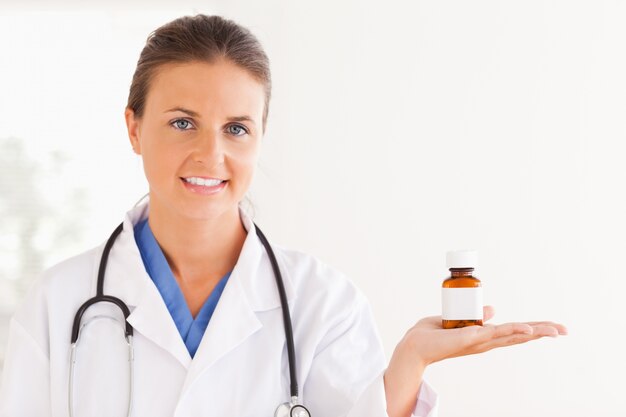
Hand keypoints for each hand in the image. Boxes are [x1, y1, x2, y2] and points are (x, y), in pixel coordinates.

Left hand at [405, 305, 567, 366]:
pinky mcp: (470, 338)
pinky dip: (512, 331)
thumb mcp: (459, 322)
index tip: (554, 327)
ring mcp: (479, 341)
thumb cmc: (433, 335)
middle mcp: (485, 341)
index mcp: (484, 337)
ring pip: (512, 334)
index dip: (534, 329)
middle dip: (543, 332)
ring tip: (555, 330)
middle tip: (565, 330)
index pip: (514, 332)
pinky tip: (527, 330)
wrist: (414, 346)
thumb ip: (477, 317)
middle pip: (519, 336)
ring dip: (534, 331)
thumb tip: (494, 309)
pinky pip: (494, 333)